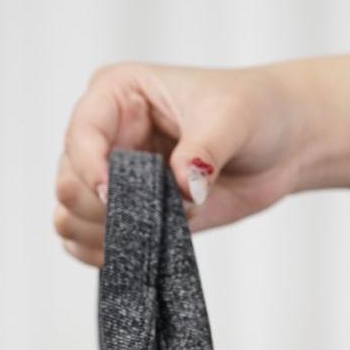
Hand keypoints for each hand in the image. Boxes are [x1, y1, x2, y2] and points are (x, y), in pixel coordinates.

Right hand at [54, 61, 318, 265]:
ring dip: (106, 235)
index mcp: (117, 95)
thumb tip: (184, 185)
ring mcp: (112, 179)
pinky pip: (87, 244)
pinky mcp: (127, 216)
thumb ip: (205, 149)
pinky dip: (106, 254)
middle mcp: (105, 137)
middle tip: (151, 214)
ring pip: (70, 217)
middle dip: (102, 209)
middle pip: (67, 183)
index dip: (90, 169)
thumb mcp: (234, 117)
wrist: (282, 144)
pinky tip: (139, 252)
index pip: (80, 135)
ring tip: (154, 230)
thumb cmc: (255, 111)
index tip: (115, 194)